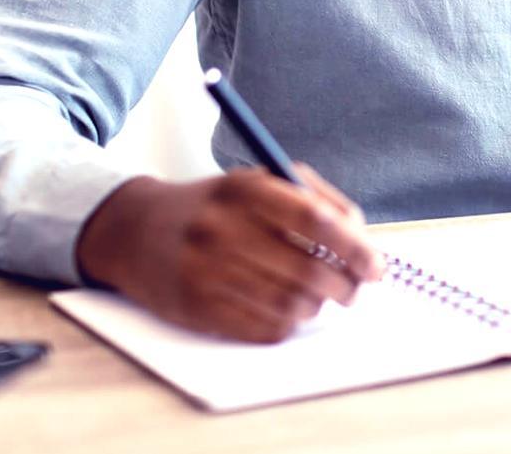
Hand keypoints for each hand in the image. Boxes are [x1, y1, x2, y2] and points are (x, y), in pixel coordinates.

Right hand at [74, 163, 383, 342]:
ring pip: (291, 304)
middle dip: (345, 285)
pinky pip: (264, 328)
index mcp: (244, 190)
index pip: (315, 220)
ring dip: (317, 306)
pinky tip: (287, 309)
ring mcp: (205, 271)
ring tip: (317, 296)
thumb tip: (362, 241)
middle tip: (354, 288)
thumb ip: (317, 200)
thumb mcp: (258, 182)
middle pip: (308, 269)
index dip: (355, 247)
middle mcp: (222, 229)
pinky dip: (289, 324)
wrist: (135, 231)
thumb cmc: (216, 207)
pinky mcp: (196, 308)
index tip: (376, 266)